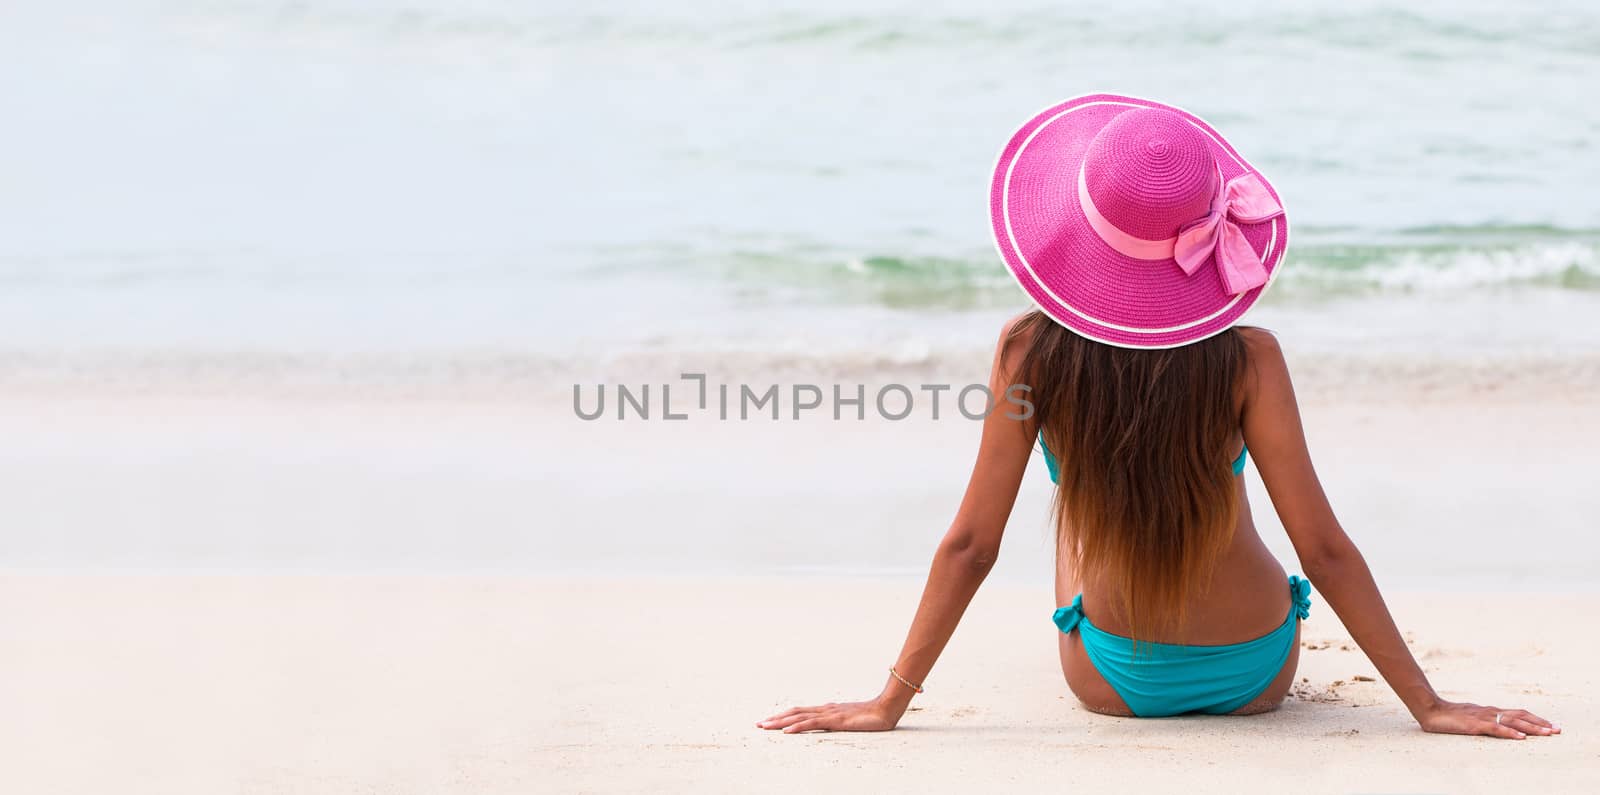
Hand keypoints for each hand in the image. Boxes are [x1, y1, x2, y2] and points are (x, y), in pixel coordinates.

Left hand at [757, 698, 899, 733]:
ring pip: (799, 716)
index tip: (770, 720)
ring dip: (780, 722)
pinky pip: (812, 724)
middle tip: (759, 724)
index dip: (785, 715)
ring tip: (765, 727)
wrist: (886, 709)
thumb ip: (841, 719)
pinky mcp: (835, 720)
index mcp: (828, 709)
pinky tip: (786, 732)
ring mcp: (829, 714)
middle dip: (776, 718)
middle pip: (795, 712)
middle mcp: (825, 709)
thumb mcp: (852, 719)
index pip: (801, 711)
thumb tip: (832, 720)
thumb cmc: (872, 715)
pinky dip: (797, 727)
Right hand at [1416, 699, 1560, 738]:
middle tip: (1557, 730)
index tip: (1550, 726)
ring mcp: (1483, 717)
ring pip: (1513, 721)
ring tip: (1547, 733)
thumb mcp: (1470, 717)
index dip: (1535, 719)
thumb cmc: (1448, 716)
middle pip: (1521, 715)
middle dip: (1540, 724)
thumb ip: (1484, 721)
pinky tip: (1520, 737)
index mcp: (1490, 710)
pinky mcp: (1475, 725)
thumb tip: (1496, 726)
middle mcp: (1490, 711)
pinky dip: (1510, 732)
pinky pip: (1496, 728)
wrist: (1430, 710)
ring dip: (1532, 728)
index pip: (1518, 713)